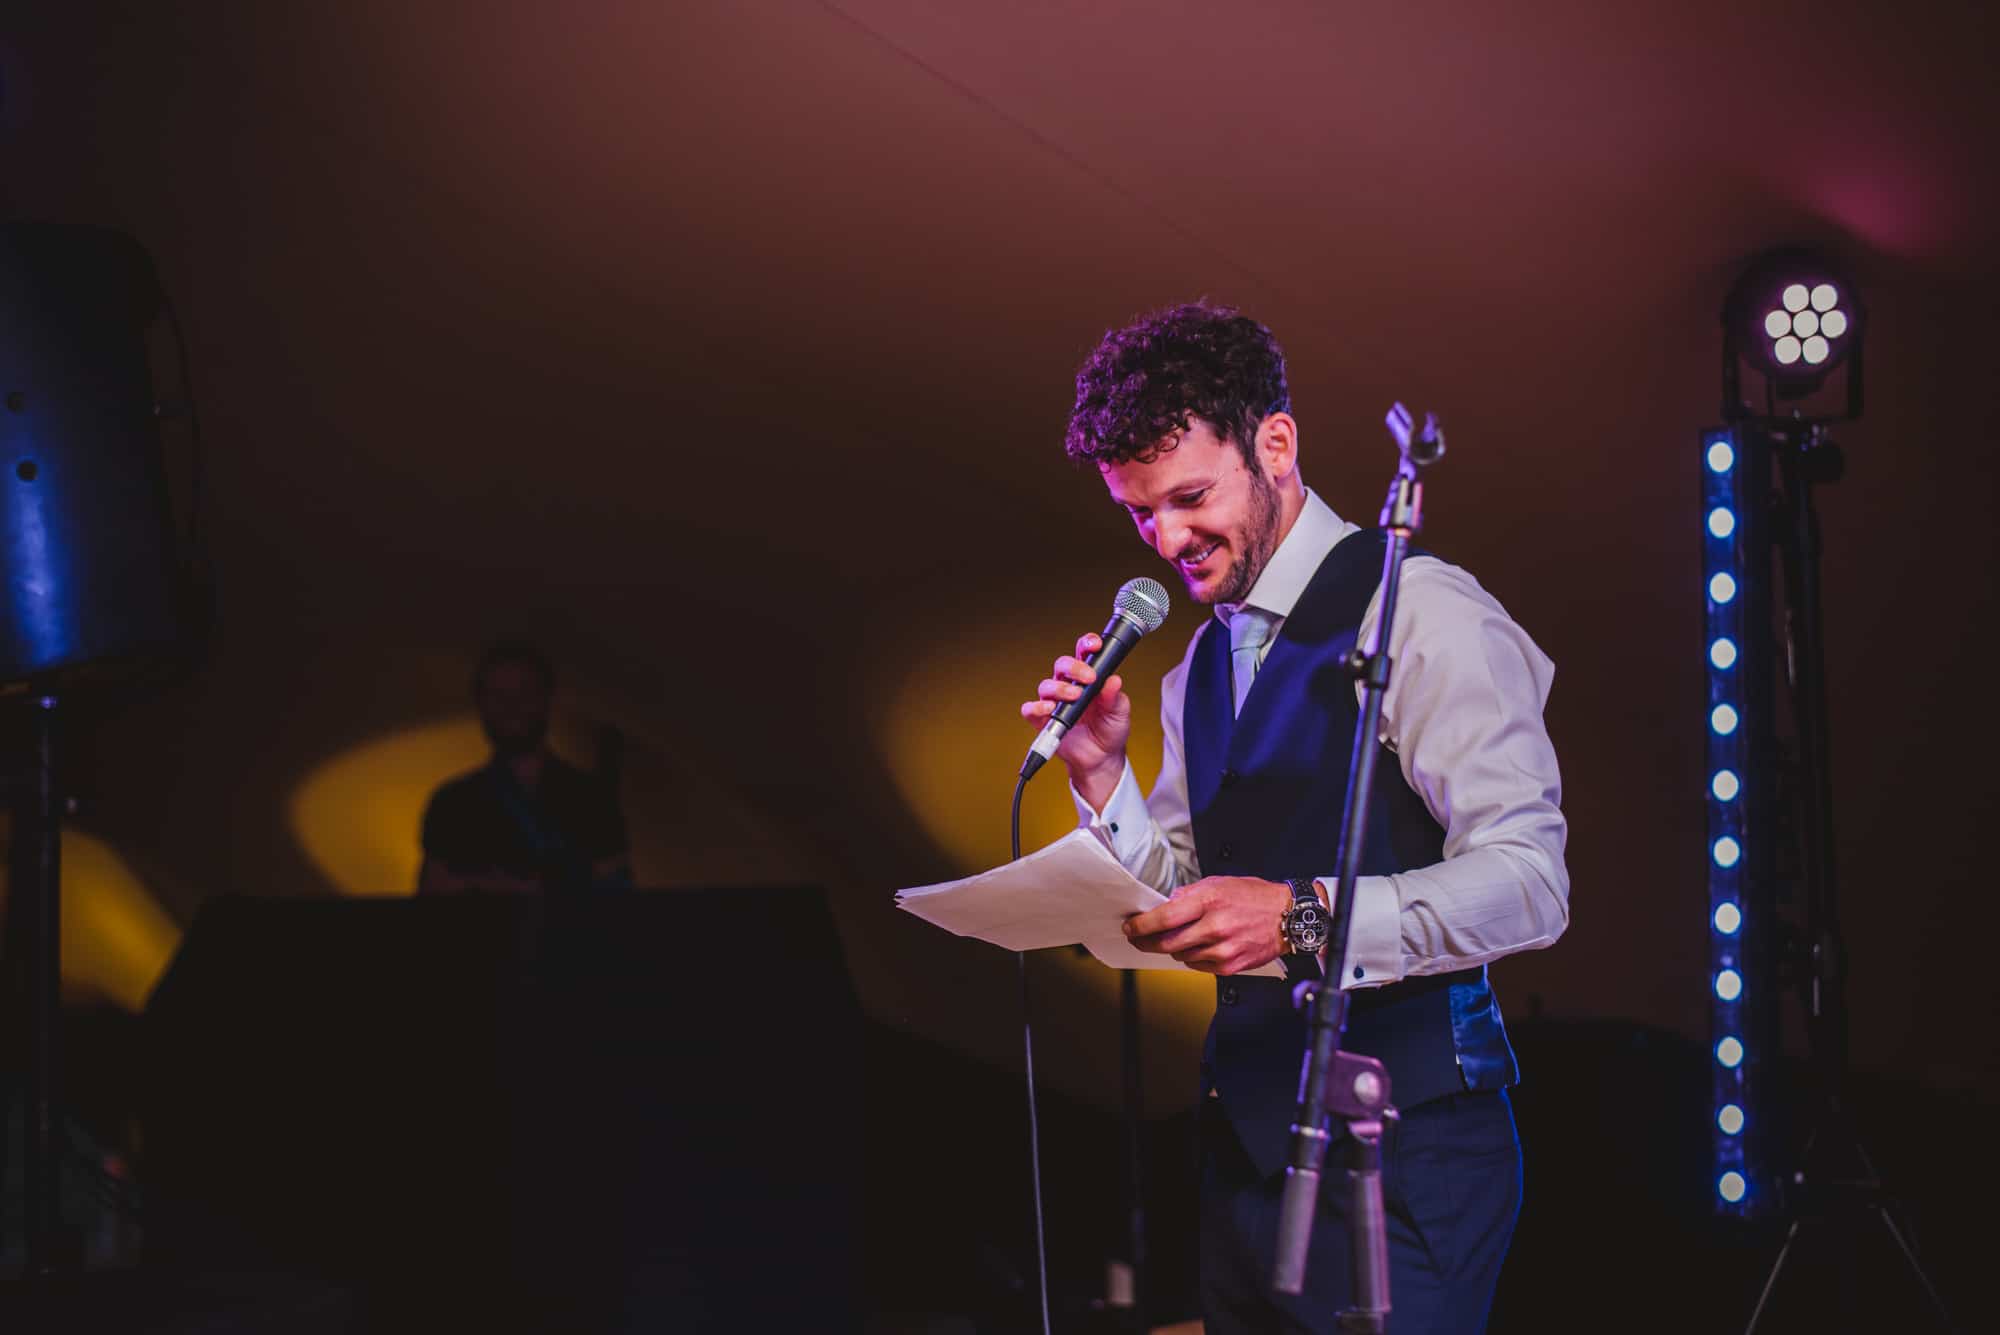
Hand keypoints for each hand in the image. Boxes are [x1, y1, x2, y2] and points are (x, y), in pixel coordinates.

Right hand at [1020, 631, 1130, 805]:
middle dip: (1075, 667)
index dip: (1087, 644)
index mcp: (1088, 678)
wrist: (1101, 758)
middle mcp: (1068, 685)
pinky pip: (1031, 709)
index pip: (1084, 653)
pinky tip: (1049, 709)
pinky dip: (1037, 707)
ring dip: (1060, 688)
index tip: (1095, 645)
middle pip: (1062, 665)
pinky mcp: (1043, 720)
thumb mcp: (1119, 713)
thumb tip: (1114, 680)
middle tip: (1088, 678)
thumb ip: (1115, 697)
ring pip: (1047, 685)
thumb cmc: (1110, 730)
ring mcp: (1054, 702)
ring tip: (1074, 697)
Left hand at [1123, 876, 1291, 974]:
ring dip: (1173, 948)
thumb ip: (1189, 894)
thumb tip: (1165, 905)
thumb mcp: (1219, 883)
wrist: (1288, 917)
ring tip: (1179, 937)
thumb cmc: (1254, 896)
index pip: (1164, 918)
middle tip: (1139, 938)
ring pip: (1180, 956)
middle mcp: (1214, 927)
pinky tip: (1200, 946)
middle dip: (1147, 942)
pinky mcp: (1230, 966)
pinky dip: (1193, 957)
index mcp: (1209, 901)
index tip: (1130, 927)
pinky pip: (1197, 966)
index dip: (1141, 925)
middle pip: (1166, 943)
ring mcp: (1222, 950)